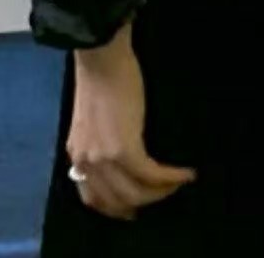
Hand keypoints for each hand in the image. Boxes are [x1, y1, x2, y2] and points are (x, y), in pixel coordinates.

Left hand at [68, 22, 196, 220]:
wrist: (102, 57)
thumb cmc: (102, 77)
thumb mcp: (94, 119)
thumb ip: (102, 140)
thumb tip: (124, 150)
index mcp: (77, 155)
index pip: (93, 198)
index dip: (119, 206)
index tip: (140, 203)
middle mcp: (85, 163)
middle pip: (117, 201)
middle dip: (146, 202)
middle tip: (168, 193)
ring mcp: (103, 158)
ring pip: (135, 193)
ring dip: (161, 192)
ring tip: (180, 182)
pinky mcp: (125, 148)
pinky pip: (151, 174)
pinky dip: (171, 177)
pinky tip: (185, 173)